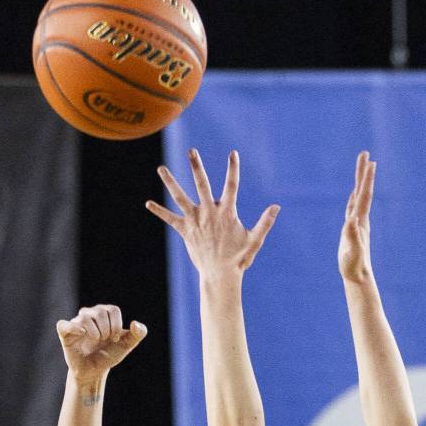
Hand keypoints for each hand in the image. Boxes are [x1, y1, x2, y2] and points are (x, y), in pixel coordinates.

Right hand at [56, 304, 145, 382]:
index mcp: (104, 313)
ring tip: (96, 341)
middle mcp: (89, 313)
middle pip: (100, 312)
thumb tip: (135, 324)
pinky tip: (82, 334)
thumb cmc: (109, 354)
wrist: (94, 371)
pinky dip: (74, 328)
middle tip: (105, 341)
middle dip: (107, 330)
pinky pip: (64, 324)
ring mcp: (76, 323)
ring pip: (85, 317)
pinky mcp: (65, 333)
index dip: (116, 326)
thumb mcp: (127, 345)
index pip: (113, 310)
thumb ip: (138, 334)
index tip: (115, 338)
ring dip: (95, 332)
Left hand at [146, 148, 279, 278]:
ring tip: (161, 168)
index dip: (233, 169)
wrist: (220, 275)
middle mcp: (209, 213)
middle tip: (191, 151)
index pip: (231, 185)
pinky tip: (148, 203)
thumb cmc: (239, 258)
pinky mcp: (186, 231)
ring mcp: (196, 221)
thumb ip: (265, 222)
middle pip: (201, 184)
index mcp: (227, 213)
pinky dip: (160, 211)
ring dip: (170, 182)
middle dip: (197, 167)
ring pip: (180, 197)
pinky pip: (170, 219)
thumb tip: (277, 207)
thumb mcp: (255, 240)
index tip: (233, 153)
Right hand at [338, 150, 375, 282]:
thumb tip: (351, 221)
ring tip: (363, 167)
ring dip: (360, 181)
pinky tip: (353, 194)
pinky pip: (352, 208)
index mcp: (360, 221)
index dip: (366, 179)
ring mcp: (357, 223)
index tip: (370, 161)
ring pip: (358, 197)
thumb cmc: (354, 266)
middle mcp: (361, 219)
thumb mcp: (352, 252)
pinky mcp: (351, 229)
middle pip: (362, 191)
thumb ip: (352, 237)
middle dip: (363, 172)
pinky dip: (353, 197)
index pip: (364, 195)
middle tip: (365, 153)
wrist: (358, 276)